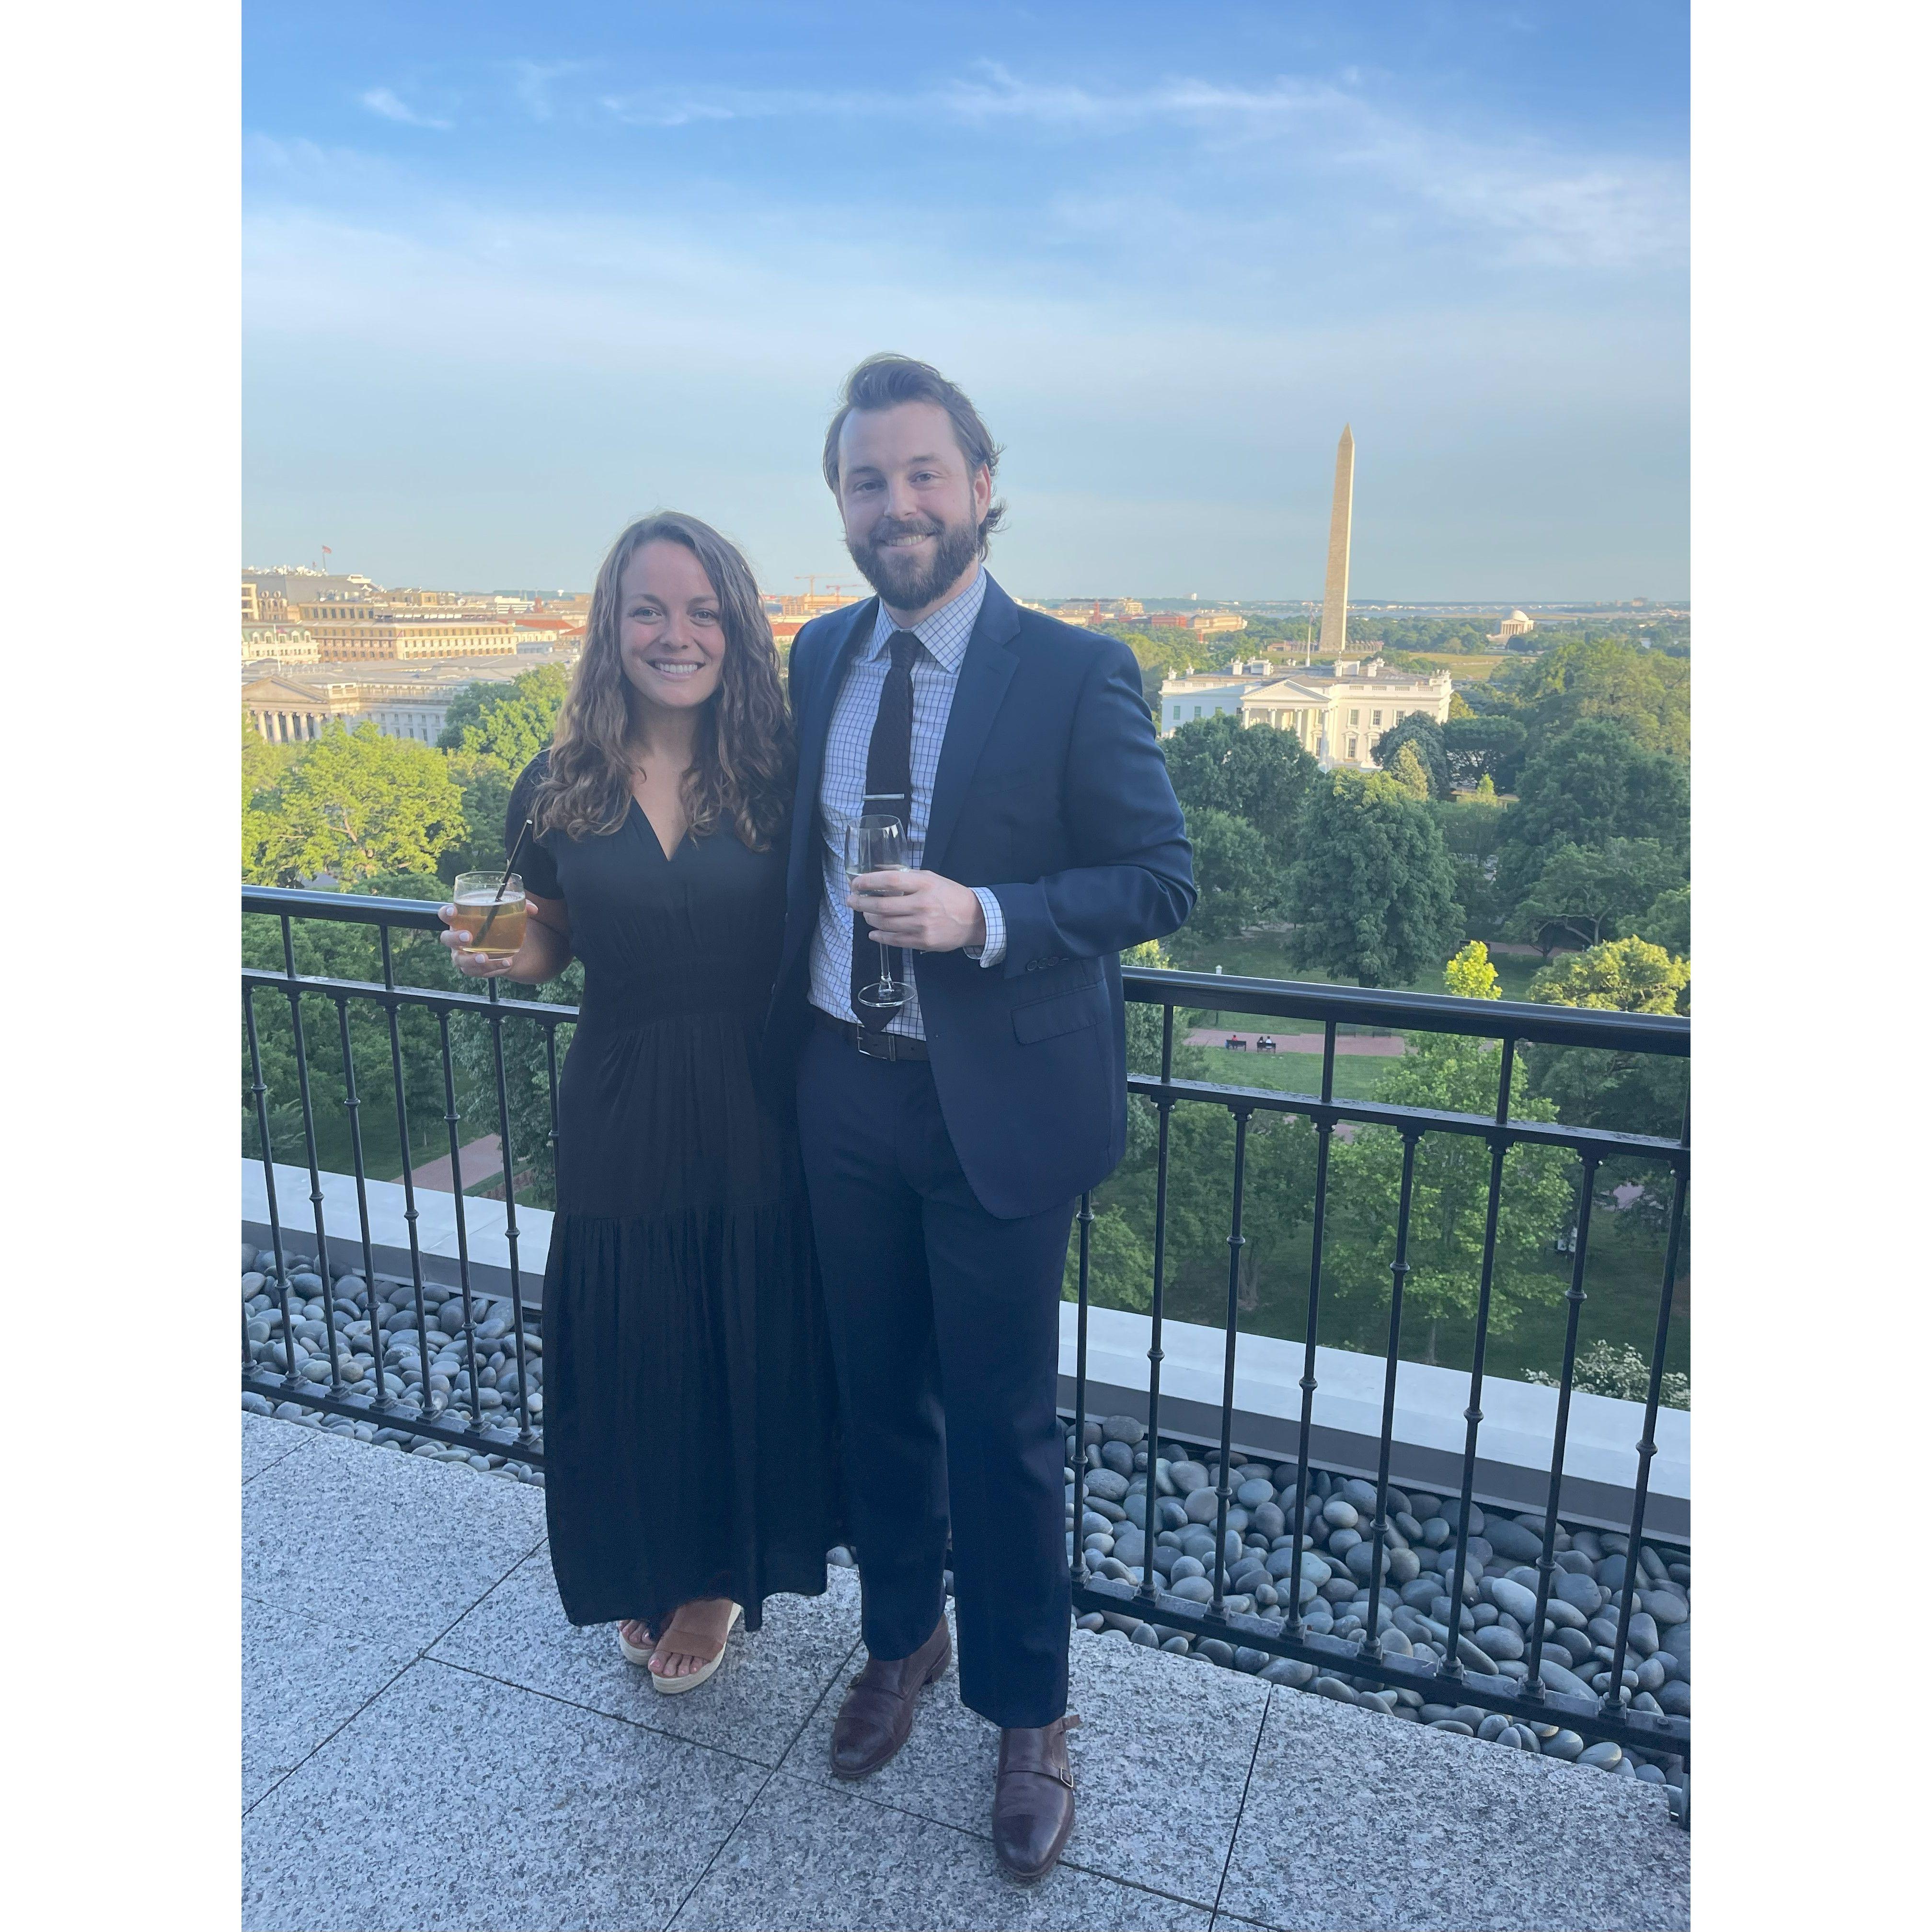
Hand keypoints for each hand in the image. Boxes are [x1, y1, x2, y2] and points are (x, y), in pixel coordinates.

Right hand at [437, 902, 520, 978]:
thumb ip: (521, 908)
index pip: (446, 914)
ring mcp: (463, 955)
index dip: (446, 913)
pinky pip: (479, 971)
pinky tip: (506, 962)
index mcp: (461, 920)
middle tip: (467, 937)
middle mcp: (457, 938)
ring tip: (484, 957)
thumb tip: (533, 909)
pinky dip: (493, 967)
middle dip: (455, 938)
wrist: (507, 946)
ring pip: (460, 960)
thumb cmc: (499, 924)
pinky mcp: (474, 969)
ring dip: (471, 960)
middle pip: (447, 939)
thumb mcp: (509, 913)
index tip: (453, 911)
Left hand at [846, 870, 986, 953]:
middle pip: (882, 905)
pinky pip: (894, 940)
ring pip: (885, 924)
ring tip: (865, 914)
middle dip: (861, 903)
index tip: (855, 883)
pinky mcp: (923, 941)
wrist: (975, 919)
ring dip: (869, 919)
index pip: (890, 881)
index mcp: (925, 884)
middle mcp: (922, 904)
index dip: (868, 882)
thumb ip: (907, 877)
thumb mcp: (931, 878)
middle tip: (851, 900)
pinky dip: (879, 937)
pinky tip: (873, 933)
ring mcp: (922, 925)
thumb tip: (879, 874)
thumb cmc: (950, 895)